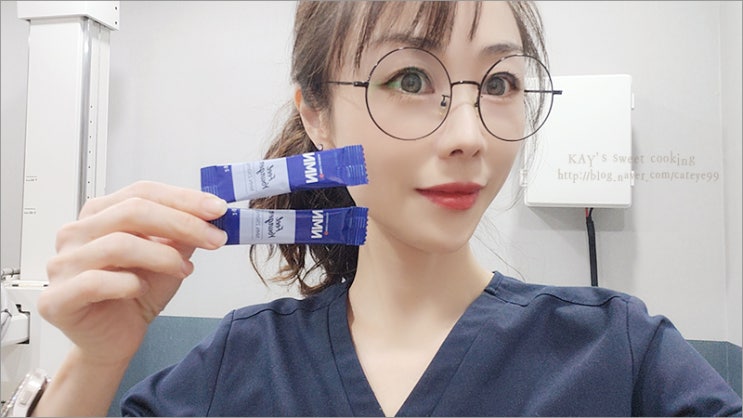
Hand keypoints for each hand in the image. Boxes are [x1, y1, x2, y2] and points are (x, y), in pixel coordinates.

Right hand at [37, 181, 227, 366]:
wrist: (114, 341)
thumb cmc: (135, 297)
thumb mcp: (168, 258)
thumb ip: (182, 234)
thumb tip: (209, 214)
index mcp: (100, 215)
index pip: (142, 192)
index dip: (183, 198)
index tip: (216, 209)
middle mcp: (77, 234)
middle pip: (133, 212)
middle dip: (182, 223)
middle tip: (213, 238)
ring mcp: (63, 264)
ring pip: (118, 244)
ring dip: (162, 256)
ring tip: (183, 270)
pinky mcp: (57, 298)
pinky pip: (96, 281)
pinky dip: (129, 283)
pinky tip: (142, 288)